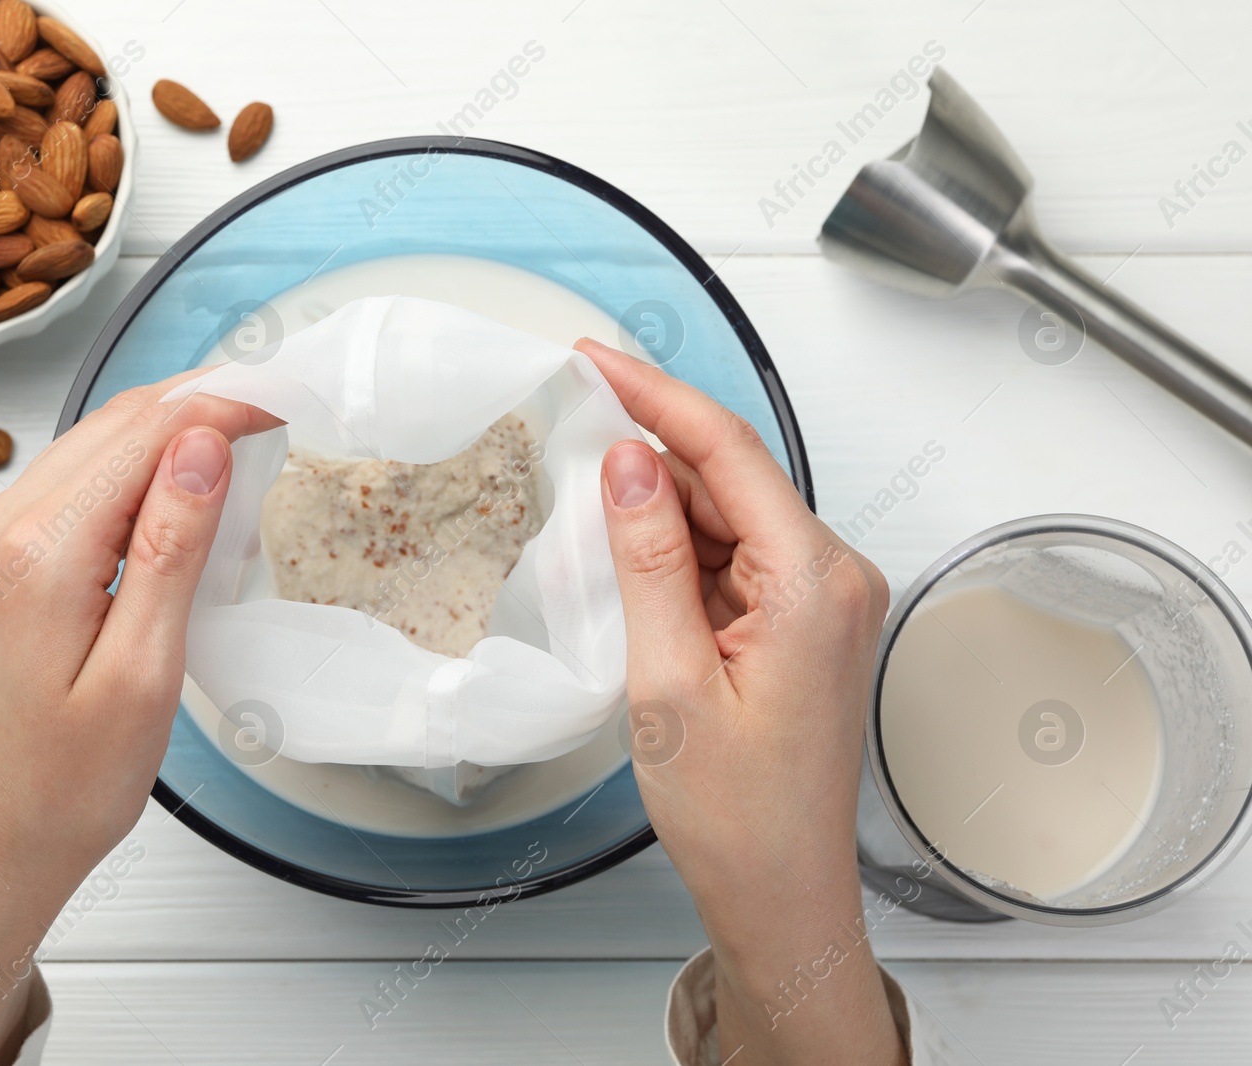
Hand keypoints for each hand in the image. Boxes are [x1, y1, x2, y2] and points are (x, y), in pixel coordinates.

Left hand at [0, 372, 277, 1064]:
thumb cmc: (58, 792)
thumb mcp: (141, 674)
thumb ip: (170, 549)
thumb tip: (203, 446)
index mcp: (37, 551)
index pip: (147, 433)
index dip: (225, 402)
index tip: (289, 395)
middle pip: (115, 423)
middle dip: (201, 403)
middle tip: (281, 403)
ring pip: (93, 447)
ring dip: (169, 432)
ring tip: (245, 435)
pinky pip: (72, 486)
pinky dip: (133, 469)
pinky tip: (178, 488)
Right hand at [578, 340, 902, 1065]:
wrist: (780, 896)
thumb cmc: (738, 816)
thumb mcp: (669, 682)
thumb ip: (650, 560)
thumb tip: (629, 464)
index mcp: (814, 583)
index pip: (730, 452)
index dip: (657, 395)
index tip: (598, 360)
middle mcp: (832, 579)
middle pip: (730, 479)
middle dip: (650, 454)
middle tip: (572, 421)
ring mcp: (820, 601)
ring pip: (728, 517)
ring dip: (660, 509)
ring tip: (589, 511)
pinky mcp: (800, 624)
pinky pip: (733, 559)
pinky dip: (680, 553)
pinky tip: (631, 563)